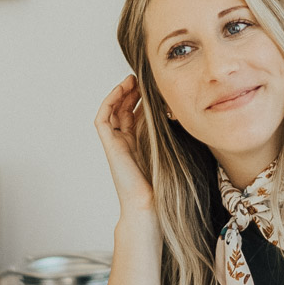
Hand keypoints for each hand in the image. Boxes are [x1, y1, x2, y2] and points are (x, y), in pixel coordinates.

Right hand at [95, 75, 155, 216]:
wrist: (149, 206)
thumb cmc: (161, 187)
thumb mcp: (169, 152)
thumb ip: (169, 134)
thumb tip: (180, 112)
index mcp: (137, 145)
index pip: (134, 115)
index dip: (140, 99)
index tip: (152, 86)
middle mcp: (124, 143)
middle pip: (122, 110)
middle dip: (131, 92)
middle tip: (141, 77)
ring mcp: (115, 144)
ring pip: (111, 111)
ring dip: (120, 93)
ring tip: (131, 79)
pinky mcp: (110, 145)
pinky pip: (102, 119)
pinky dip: (109, 102)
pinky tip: (121, 90)